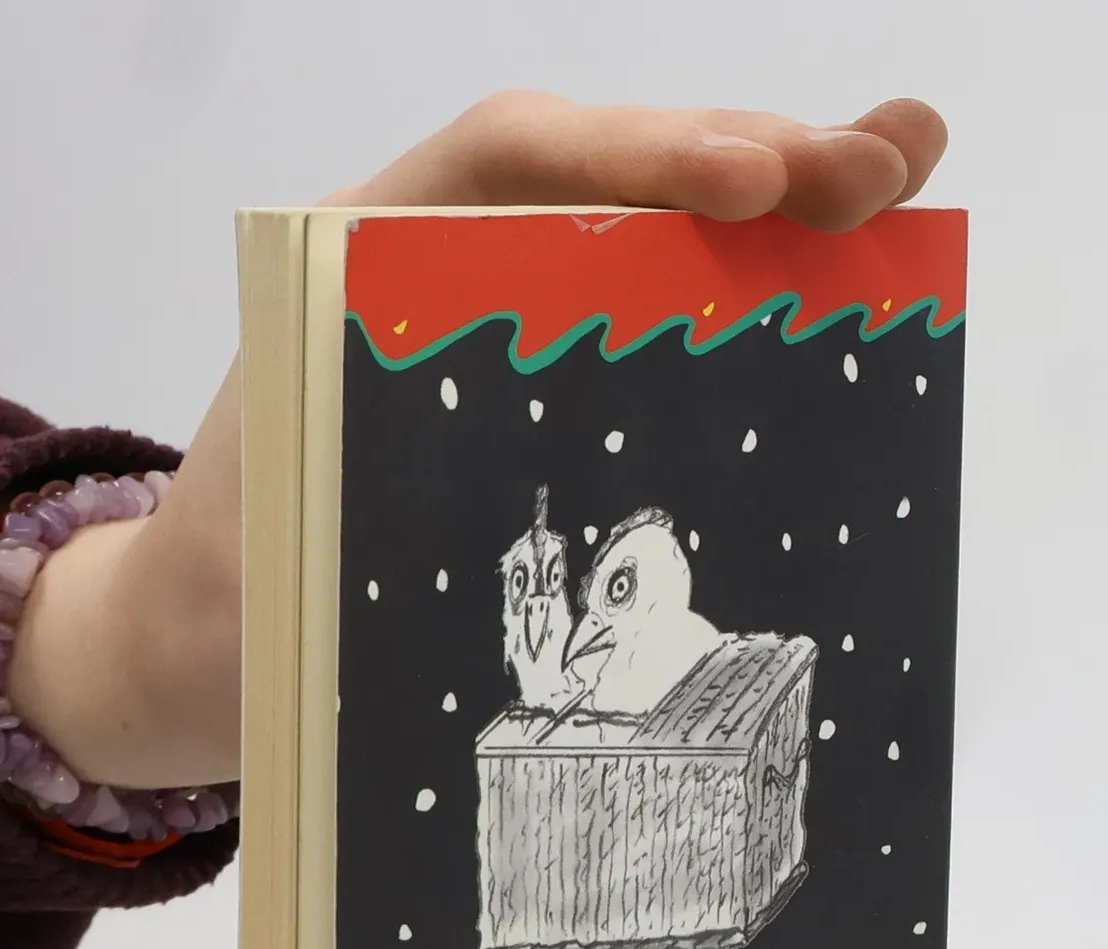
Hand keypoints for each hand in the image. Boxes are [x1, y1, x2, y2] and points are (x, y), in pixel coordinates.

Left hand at [10, 94, 948, 792]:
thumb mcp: (288, 532)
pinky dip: (744, 293)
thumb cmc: (243, 577)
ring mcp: (503, 315)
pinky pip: (650, 315)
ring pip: (648, 231)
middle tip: (888, 161)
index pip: (510, 160)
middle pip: (609, 174)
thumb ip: (380, 492)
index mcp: (364, 258)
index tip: (749, 184)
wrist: (205, 631)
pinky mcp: (545, 378)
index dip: (638, 159)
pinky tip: (836, 277)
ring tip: (901, 173)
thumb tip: (527, 554)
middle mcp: (443, 261)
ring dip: (778, 207)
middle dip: (752, 158)